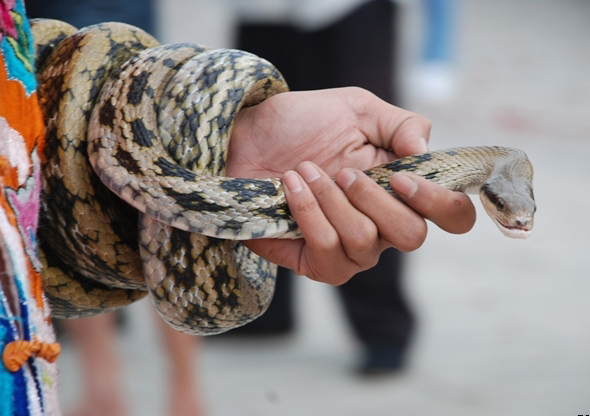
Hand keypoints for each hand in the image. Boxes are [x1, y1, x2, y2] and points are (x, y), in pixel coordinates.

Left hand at [227, 87, 474, 283]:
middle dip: (375, 198)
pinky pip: (327, 253)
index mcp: (402, 190)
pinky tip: (291, 186)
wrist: (247, 136)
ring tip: (305, 170)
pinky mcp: (314, 262)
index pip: (452, 217)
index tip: (402, 176)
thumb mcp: (357, 109)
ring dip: (332, 200)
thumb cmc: (302, 124)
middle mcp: (382, 225)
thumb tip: (426, 150)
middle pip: (411, 237)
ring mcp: (349, 248)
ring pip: (365, 243)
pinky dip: (308, 213)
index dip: (440, 203)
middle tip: (343, 170)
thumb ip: (402, 123)